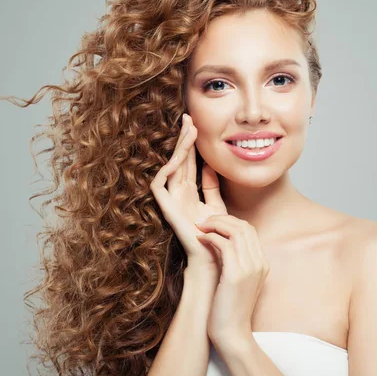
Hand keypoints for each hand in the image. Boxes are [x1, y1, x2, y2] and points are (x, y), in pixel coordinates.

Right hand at [149, 113, 226, 275]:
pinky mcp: (166, 208)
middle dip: (183, 139)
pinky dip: (167, 170)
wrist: (214, 258)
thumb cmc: (217, 235)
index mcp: (189, 192)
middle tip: (188, 117)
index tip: (196, 124)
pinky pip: (159, 184)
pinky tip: (177, 157)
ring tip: (188, 129)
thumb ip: (212, 186)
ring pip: (170, 168)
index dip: (191, 144)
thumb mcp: (217, 204)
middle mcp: (177, 194)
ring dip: (178, 148)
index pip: (189, 162)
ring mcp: (170, 200)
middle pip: (179, 160)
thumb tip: (211, 163)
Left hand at [194, 214, 270, 347]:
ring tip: (200, 227)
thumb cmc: (228, 309)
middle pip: (244, 227)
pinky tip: (200, 239)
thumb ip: (233, 261)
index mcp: (262, 263)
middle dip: (222, 219)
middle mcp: (260, 263)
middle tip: (204, 221)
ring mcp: (250, 269)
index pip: (249, 230)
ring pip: (235, 232)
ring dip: (215, 225)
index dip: (230, 221)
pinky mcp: (236, 275)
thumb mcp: (235, 280)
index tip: (213, 223)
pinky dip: (210, 237)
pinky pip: (224, 245)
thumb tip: (218, 241)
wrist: (232, 335)